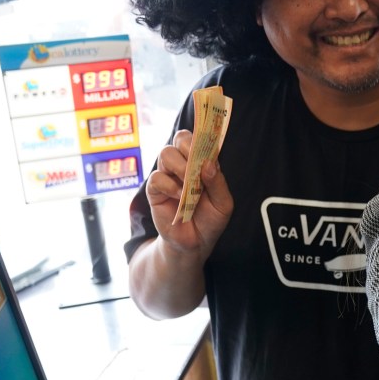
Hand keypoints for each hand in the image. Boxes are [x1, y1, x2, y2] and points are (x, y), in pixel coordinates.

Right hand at [145, 130, 233, 259]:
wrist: (195, 244)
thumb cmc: (210, 221)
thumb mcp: (223, 204)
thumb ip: (218, 183)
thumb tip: (209, 163)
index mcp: (202, 164)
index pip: (199, 139)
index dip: (202, 135)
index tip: (207, 141)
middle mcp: (184, 165)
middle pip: (180, 138)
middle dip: (189, 146)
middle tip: (197, 164)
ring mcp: (169, 176)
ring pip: (166, 153)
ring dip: (180, 165)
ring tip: (189, 184)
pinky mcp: (155, 191)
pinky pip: (156, 177)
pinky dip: (169, 185)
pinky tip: (179, 196)